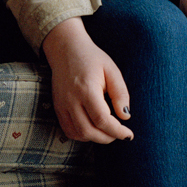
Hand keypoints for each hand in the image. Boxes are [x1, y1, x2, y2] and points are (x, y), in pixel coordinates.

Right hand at [41, 16, 133, 142]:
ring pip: (77, 134)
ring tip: (107, 131)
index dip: (117, 131)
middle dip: (107, 138)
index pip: (102, 119)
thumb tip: (125, 116)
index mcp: (86, 89)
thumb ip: (120, 93)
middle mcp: (71, 100)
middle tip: (119, 134)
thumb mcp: (112, 70)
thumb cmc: (92, 58)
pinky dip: (82, 135)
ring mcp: (62, 105)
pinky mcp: (57, 107)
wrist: (65, 49)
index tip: (129, 134)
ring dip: (95, 138)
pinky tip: (93, 128)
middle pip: (88, 131)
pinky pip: (68, 130)